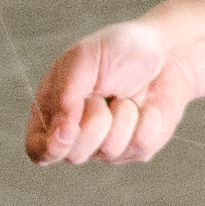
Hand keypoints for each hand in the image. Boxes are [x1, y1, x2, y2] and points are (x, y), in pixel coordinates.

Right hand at [26, 20, 188, 164]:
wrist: (166, 53)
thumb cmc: (119, 50)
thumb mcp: (85, 58)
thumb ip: (66, 91)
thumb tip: (62, 128)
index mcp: (54, 112)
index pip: (38, 149)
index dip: (50, 148)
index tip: (68, 129)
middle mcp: (77, 135)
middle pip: (75, 154)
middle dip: (95, 120)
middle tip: (104, 94)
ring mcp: (106, 146)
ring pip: (110, 150)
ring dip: (124, 115)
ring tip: (125, 96)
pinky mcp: (135, 150)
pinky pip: (139, 145)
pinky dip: (147, 119)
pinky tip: (147, 107)